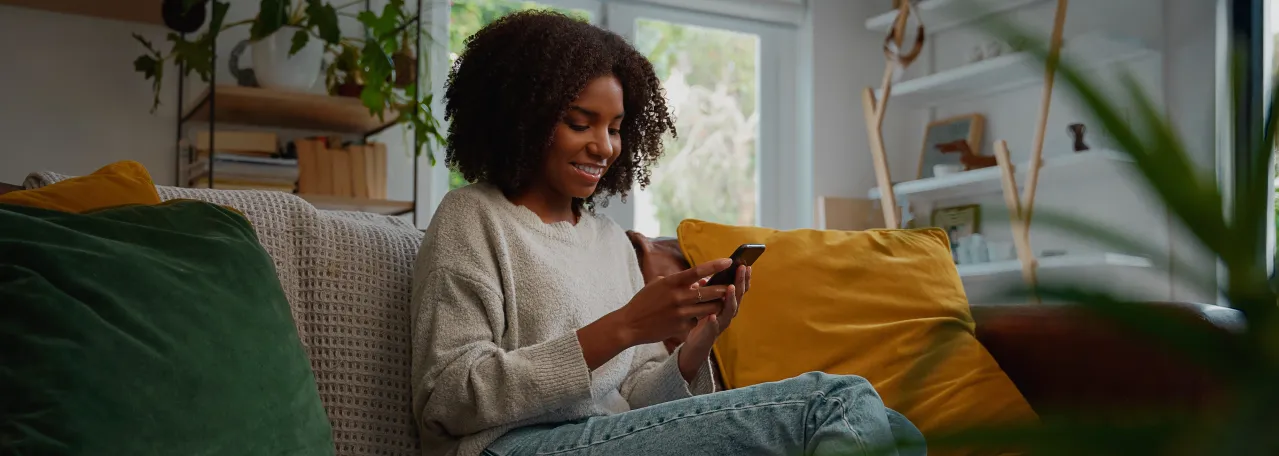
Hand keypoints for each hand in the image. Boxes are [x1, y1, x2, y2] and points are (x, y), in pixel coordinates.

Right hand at [612, 258, 732, 346]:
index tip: (729, 261)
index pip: (698, 271)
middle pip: (710, 291)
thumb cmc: (644, 302)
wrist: (630, 324)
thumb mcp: (658, 285)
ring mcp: (680, 313)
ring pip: (709, 308)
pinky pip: (698, 321)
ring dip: (718, 304)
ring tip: (724, 301)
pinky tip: (702, 317)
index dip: (715, 265)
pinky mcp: (681, 327)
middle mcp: (678, 297)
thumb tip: (698, 281)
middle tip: (732, 285)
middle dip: (724, 289)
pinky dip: (701, 318)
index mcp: (672, 282)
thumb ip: (678, 281)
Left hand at [678, 264, 749, 380]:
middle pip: (738, 296)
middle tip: (743, 268)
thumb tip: (703, 278)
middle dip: (741, 282)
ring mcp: (722, 323)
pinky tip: (711, 315)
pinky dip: (713, 321)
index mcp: (728, 303)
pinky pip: (713, 327)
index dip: (743, 277)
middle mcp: (729, 312)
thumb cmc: (703, 318)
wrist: (697, 344)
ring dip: (731, 298)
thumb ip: (707, 291)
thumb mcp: (706, 301)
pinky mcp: (711, 334)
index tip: (746, 264)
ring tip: (731, 288)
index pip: (739, 288)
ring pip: (730, 310)